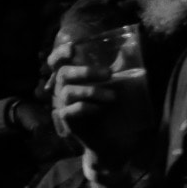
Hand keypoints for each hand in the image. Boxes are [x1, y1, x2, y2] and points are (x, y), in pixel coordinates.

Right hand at [49, 41, 149, 166]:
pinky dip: (87, 107)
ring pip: (68, 91)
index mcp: (72, 77)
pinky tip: (101, 109)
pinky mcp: (67, 120)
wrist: (112, 140)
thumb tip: (129, 47)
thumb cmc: (113, 108)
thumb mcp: (118, 85)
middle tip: (109, 74)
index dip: (60, 53)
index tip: (73, 49)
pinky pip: (72, 110)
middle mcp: (63, 89)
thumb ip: (120, 67)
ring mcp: (63, 105)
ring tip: (113, 97)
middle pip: (63, 73)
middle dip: (85, 71)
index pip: (57, 61)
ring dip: (92, 91)